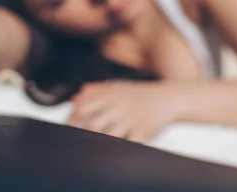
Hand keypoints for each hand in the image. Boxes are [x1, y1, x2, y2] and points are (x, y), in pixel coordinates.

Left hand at [67, 80, 184, 142]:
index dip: (72, 120)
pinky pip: (128, 143)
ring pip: (109, 135)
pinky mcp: (144, 131)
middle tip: (76, 143)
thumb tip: (74, 99)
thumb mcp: (116, 86)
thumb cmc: (138, 94)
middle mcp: (119, 106)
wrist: (169, 98)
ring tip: (92, 149)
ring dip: (99, 143)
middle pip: (93, 124)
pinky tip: (113, 151)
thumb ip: (94, 91)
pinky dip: (119, 148)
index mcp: (109, 95)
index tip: (67, 129)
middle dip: (82, 135)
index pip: (83, 108)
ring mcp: (132, 119)